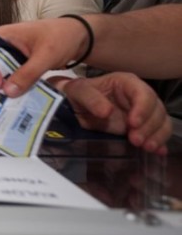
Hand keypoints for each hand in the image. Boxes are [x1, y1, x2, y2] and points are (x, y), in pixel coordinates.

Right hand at [0, 18, 87, 96]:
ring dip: (0, 88)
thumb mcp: (45, 55)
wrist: (79, 38)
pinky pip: (11, 78)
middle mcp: (1, 46)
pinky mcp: (18, 66)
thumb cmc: (62, 37)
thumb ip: (28, 73)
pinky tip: (11, 102)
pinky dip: (12, 88)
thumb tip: (8, 92)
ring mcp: (10, 56)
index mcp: (2, 36)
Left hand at [52, 72, 171, 153]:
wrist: (73, 107)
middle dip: (149, 126)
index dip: (142, 108)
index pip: (143, 93)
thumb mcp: (78, 91)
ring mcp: (143, 112)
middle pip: (156, 109)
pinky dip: (159, 142)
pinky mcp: (142, 126)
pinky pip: (158, 133)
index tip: (132, 124)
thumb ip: (91, 99)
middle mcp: (139, 96)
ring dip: (157, 136)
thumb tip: (107, 111)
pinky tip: (157, 151)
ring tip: (146, 148)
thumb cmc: (77, 94)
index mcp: (126, 83)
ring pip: (161, 122)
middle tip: (136, 140)